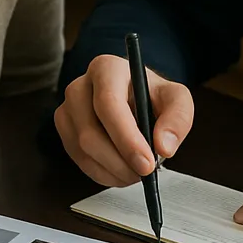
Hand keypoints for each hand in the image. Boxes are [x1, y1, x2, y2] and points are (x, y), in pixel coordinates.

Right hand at [54, 54, 193, 186]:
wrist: (134, 99)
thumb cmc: (152, 96)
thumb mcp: (176, 99)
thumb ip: (178, 118)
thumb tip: (163, 146)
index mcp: (106, 69)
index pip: (108, 104)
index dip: (126, 138)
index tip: (147, 163)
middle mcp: (80, 86)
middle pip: (90, 132)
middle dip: (120, 161)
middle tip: (145, 173)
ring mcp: (67, 109)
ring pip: (82, 150)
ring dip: (113, 170)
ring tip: (137, 172)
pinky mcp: (65, 131)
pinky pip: (79, 161)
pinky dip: (103, 174)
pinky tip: (121, 170)